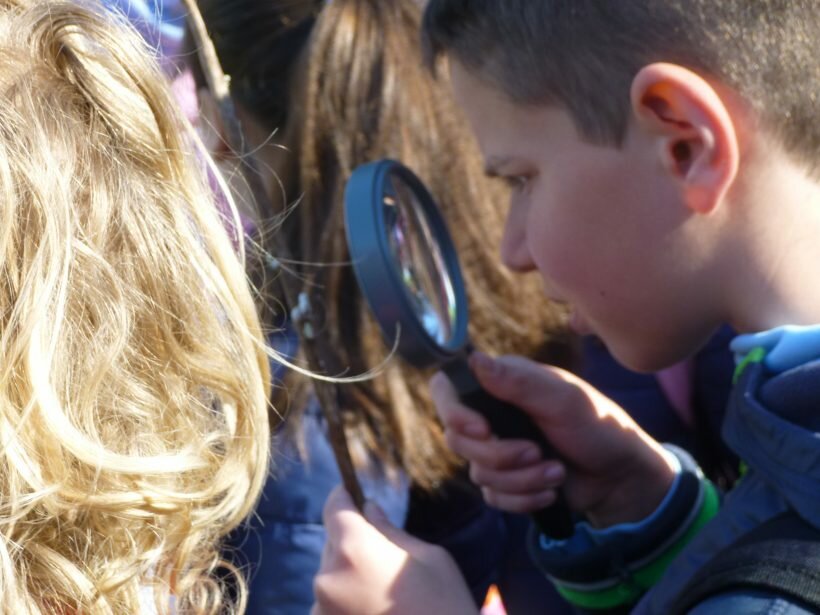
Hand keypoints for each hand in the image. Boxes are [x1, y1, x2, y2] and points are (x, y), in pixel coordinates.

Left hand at [311, 486, 477, 614]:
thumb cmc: (444, 606)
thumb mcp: (429, 557)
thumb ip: (391, 530)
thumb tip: (369, 509)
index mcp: (353, 548)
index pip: (334, 507)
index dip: (343, 497)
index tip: (352, 494)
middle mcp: (327, 577)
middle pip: (332, 543)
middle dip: (353, 542)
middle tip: (385, 557)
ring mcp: (320, 610)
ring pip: (331, 576)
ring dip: (349, 576)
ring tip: (385, 594)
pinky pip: (330, 606)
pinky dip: (347, 604)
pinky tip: (377, 612)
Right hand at [431, 353, 675, 527]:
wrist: (619, 477)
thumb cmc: (597, 426)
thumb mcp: (563, 399)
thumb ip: (517, 381)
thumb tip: (474, 359)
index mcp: (500, 385)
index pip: (447, 390)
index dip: (454, 412)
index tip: (483, 430)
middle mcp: (492, 416)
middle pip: (457, 440)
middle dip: (500, 455)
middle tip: (538, 452)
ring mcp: (496, 450)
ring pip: (478, 474)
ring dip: (522, 479)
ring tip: (556, 471)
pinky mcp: (505, 482)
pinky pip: (493, 498)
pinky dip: (524, 499)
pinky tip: (551, 490)